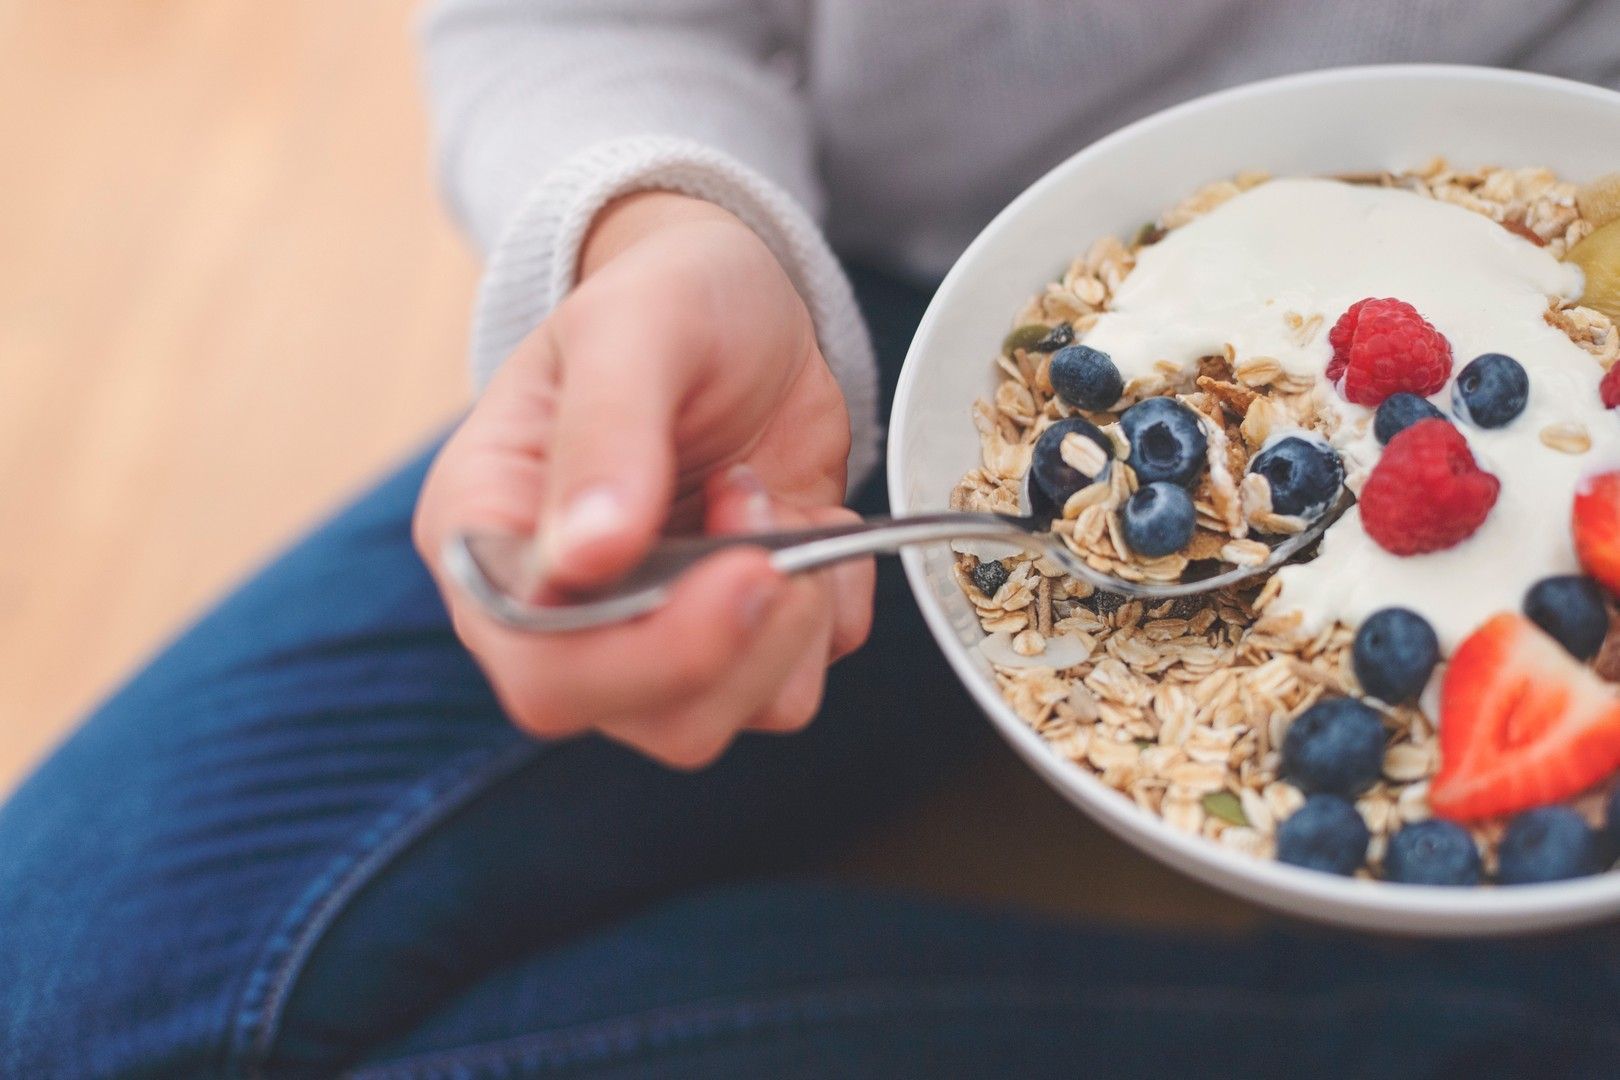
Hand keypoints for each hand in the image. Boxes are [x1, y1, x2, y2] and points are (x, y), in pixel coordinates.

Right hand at [414, 193, 873, 766]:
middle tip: (770, 520)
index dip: (647, 655)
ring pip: (722, 718)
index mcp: (491, 538)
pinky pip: (796, 683)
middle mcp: (561, 610)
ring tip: (771, 500)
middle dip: (738, 639)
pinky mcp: (734, 633)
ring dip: (788, 622)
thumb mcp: (634, 328)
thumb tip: (589, 553)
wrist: (743, 301)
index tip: (743, 574)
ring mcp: (649, 631)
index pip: (540, 667)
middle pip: (644, 717)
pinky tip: (808, 520)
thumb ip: (607, 430)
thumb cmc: (666, 297)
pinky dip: (831, 611)